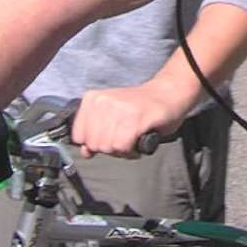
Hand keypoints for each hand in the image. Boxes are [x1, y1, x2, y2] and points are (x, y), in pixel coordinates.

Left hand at [71, 81, 193, 157]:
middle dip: (110, 148)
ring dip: (123, 150)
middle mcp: (102, 101)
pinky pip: (123, 146)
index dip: (94, 143)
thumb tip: (85, 152)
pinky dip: (132, 150)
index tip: (110, 137)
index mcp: (92, 99)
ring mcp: (118, 108)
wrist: (167, 94)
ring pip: (108, 147)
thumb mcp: (111, 117)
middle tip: (125, 138)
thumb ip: (95, 133)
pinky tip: (139, 140)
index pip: (78, 136)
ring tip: (133, 138)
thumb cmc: (139, 107)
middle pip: (94, 144)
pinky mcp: (134, 118)